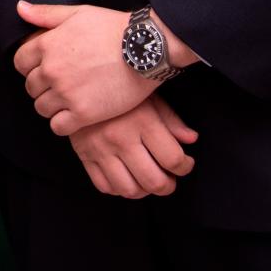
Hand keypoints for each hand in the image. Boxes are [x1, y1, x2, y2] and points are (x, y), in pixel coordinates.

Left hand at [14, 1, 149, 135]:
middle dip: (42, 86)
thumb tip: (19, 8)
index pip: (19, 62)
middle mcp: (52, 70)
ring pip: (41, 108)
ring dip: (51, 105)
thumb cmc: (113, 28)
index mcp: (47, 45)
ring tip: (69, 99)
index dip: (30, 65)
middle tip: (61, 84)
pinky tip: (75, 115)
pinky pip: (58, 127)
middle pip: (30, 87)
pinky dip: (63, 123)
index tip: (45, 68)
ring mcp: (67, 93)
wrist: (147, 48)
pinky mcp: (84, 113)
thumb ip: (45, 13)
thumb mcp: (78, 13)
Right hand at [67, 95, 197, 198]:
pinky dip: (119, 189)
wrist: (78, 79)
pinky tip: (126, 177)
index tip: (185, 164)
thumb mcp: (149, 96)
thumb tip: (191, 140)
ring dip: (144, 191)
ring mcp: (100, 149)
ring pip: (129, 190)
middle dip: (168, 186)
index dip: (185, 167)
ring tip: (148, 179)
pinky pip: (105, 186)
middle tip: (170, 179)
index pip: (173, 159)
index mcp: (142, 121)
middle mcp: (121, 138)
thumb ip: (172, 120)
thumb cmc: (120, 87)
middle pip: (154, 181)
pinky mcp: (84, 155)